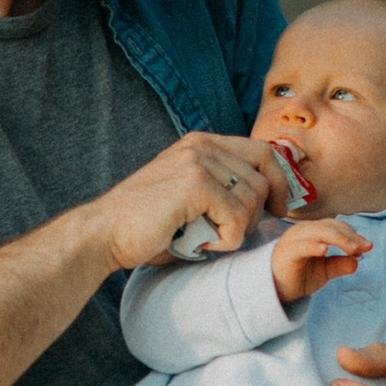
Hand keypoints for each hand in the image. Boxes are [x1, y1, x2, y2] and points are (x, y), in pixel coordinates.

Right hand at [95, 131, 284, 273]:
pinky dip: (226, 239)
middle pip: (264, 174)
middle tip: (236, 233)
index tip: (279, 208)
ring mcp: (198, 161)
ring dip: (238, 228)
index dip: (280, 181)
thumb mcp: (190, 194)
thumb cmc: (148, 224)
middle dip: (260, 211)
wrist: (105, 232)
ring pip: (253, 198)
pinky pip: (237, 217)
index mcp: (201, 143)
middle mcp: (201, 145)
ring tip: (209, 237)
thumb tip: (273, 201)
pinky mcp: (195, 184)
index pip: (263, 151)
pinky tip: (201, 243)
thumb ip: (222, 187)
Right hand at [270, 217, 370, 306]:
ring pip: (319, 232)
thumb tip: (357, 262)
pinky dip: (314, 246)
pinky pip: (302, 246)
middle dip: (350, 236)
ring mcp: (294, 240)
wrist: (274, 290)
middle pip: (330, 226)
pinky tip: (326, 250)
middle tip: (365, 248)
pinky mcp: (286, 252)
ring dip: (339, 239)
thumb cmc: (298, 276)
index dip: (353, 235)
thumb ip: (339, 264)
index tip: (367, 247)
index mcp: (313, 232)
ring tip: (353, 250)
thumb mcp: (324, 271)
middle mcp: (303, 231)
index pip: (336, 226)